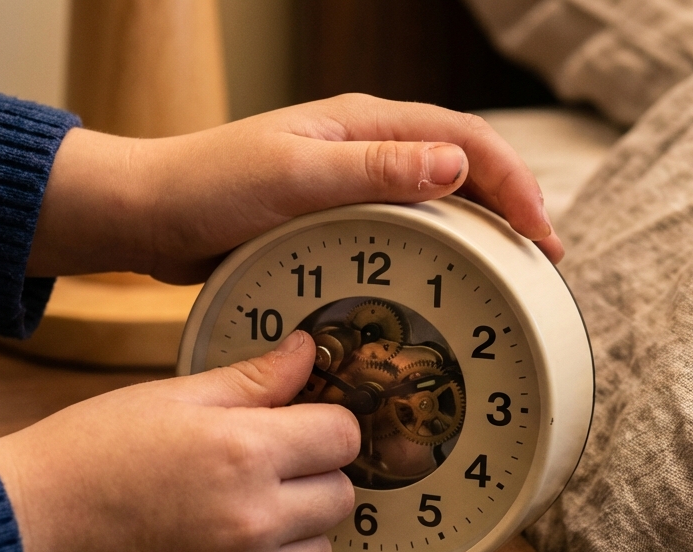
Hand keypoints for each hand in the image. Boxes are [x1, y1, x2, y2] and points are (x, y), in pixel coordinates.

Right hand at [0, 331, 358, 551]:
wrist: (28, 528)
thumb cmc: (91, 451)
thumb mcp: (172, 397)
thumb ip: (251, 380)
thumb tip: (306, 352)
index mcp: (245, 452)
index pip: (343, 437)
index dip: (323, 424)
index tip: (297, 425)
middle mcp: (253, 521)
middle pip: (341, 497)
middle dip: (312, 475)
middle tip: (262, 466)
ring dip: (294, 529)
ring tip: (237, 508)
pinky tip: (207, 545)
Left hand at [28, 94, 562, 284]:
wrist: (149, 214)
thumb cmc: (209, 188)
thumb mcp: (292, 176)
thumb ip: (371, 169)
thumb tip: (457, 165)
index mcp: (364, 122)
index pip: (465, 140)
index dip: (513, 183)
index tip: (541, 236)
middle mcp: (366, 147)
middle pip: (462, 169)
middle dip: (509, 209)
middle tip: (543, 266)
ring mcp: (350, 184)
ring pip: (435, 203)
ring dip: (479, 235)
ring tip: (510, 281)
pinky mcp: (332, 220)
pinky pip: (400, 232)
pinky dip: (435, 254)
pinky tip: (444, 287)